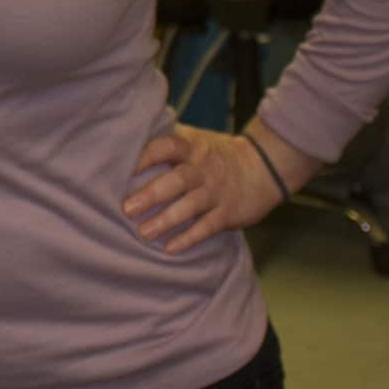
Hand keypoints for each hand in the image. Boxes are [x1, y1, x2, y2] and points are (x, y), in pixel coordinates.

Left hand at [123, 124, 296, 251]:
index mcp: (192, 148)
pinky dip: (189, 237)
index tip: (123, 169)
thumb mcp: (196, 141)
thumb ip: (168, 142)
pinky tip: (170, 248)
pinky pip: (208, 226)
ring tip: (144, 233)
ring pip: (191, 205)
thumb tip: (126, 141)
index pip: (167, 147)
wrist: (265, 166)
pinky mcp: (228, 213)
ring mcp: (217, 191)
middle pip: (177, 180)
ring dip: (167, 220)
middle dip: (152, 194)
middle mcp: (203, 169)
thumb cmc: (216, 154)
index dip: (146, 155)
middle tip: (126, 209)